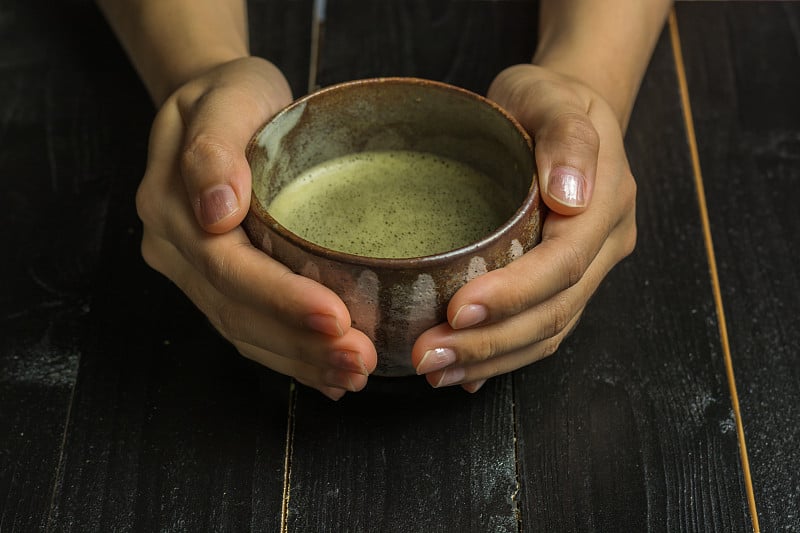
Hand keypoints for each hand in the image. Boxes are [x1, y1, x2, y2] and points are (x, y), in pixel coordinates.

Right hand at [136, 57, 377, 399]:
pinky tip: (328, 377)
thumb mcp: (226, 98)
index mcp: (172, 208)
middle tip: (357, 361)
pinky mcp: (219, 283)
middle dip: (300, 344)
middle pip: (237, 311)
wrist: (220, 106)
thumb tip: (217, 211)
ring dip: (300, 361)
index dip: (280, 299)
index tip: (335, 318)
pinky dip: (291, 358)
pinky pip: (250, 330)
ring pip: (244, 332)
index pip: (228, 267)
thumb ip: (214, 149)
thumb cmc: (232, 96)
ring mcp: (194, 272)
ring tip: (353, 374)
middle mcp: (177, 250)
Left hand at [411, 64, 636, 391]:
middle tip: (430, 355)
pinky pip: (542, 328)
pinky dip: (504, 356)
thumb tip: (570, 196)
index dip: (514, 294)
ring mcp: (589, 267)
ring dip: (493, 359)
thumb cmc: (546, 100)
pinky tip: (466, 374)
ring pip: (549, 331)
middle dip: (492, 342)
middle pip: (555, 311)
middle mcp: (604, 244)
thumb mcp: (550, 96)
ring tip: (437, 371)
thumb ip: (565, 138)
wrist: (560, 112)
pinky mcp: (566, 281)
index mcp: (605, 202)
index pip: (564, 263)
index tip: (457, 311)